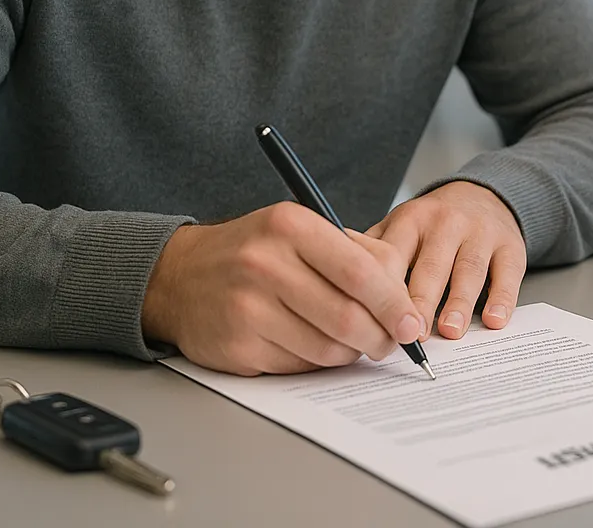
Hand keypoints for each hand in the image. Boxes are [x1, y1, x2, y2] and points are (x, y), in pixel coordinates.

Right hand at [141, 202, 422, 375]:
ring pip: (326, 349)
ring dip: (350, 354)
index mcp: (291, 226)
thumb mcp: (303, 230)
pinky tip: (311, 345)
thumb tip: (404, 297)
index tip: (412, 323)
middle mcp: (266, 265)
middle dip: (380, 338)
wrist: (180, 277)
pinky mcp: (237, 347)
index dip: (394, 304)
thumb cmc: (255, 252)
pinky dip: (316, 363)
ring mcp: (248, 309)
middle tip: (390, 343)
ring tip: (352, 342)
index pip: (360, 273)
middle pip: (347, 318)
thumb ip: (358, 254)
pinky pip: (298, 367)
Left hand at [368, 181, 526, 340]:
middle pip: (431, 266)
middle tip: (412, 335)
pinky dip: (502, 298)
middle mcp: (445, 223)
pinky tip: (494, 319)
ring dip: (458, 302)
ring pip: (469, 269)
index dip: (385, 291)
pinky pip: (507, 273)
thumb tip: (336, 284)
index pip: (394, 257)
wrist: (484, 196)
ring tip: (450, 331)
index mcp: (410, 220)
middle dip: (421, 302)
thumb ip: (372, 252)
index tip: (377, 322)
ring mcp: (480, 233)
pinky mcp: (510, 246)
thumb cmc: (433, 224)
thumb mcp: (398, 227)